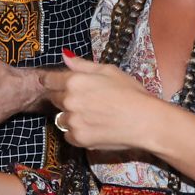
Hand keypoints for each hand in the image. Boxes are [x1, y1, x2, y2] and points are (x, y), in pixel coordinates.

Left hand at [41, 50, 161, 151]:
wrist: (146, 121)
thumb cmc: (131, 92)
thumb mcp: (108, 71)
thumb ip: (82, 64)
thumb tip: (64, 56)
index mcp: (74, 81)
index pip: (49, 80)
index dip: (51, 81)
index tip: (52, 83)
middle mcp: (69, 101)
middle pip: (54, 99)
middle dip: (64, 98)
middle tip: (86, 100)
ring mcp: (72, 121)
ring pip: (62, 118)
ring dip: (71, 116)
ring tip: (94, 115)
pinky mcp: (78, 139)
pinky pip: (69, 134)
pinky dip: (77, 132)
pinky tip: (94, 127)